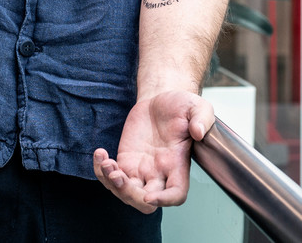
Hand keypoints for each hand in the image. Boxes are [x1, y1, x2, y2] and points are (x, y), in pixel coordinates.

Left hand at [92, 90, 214, 212]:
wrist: (161, 99)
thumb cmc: (181, 106)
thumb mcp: (197, 106)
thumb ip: (201, 118)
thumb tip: (198, 131)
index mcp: (178, 164)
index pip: (175, 194)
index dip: (164, 201)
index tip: (148, 196)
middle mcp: (159, 173)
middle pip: (145, 201)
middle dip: (129, 195)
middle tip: (117, 175)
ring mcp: (141, 169)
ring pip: (125, 193)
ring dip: (112, 184)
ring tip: (106, 161)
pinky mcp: (126, 160)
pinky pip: (111, 177)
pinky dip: (101, 171)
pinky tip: (100, 154)